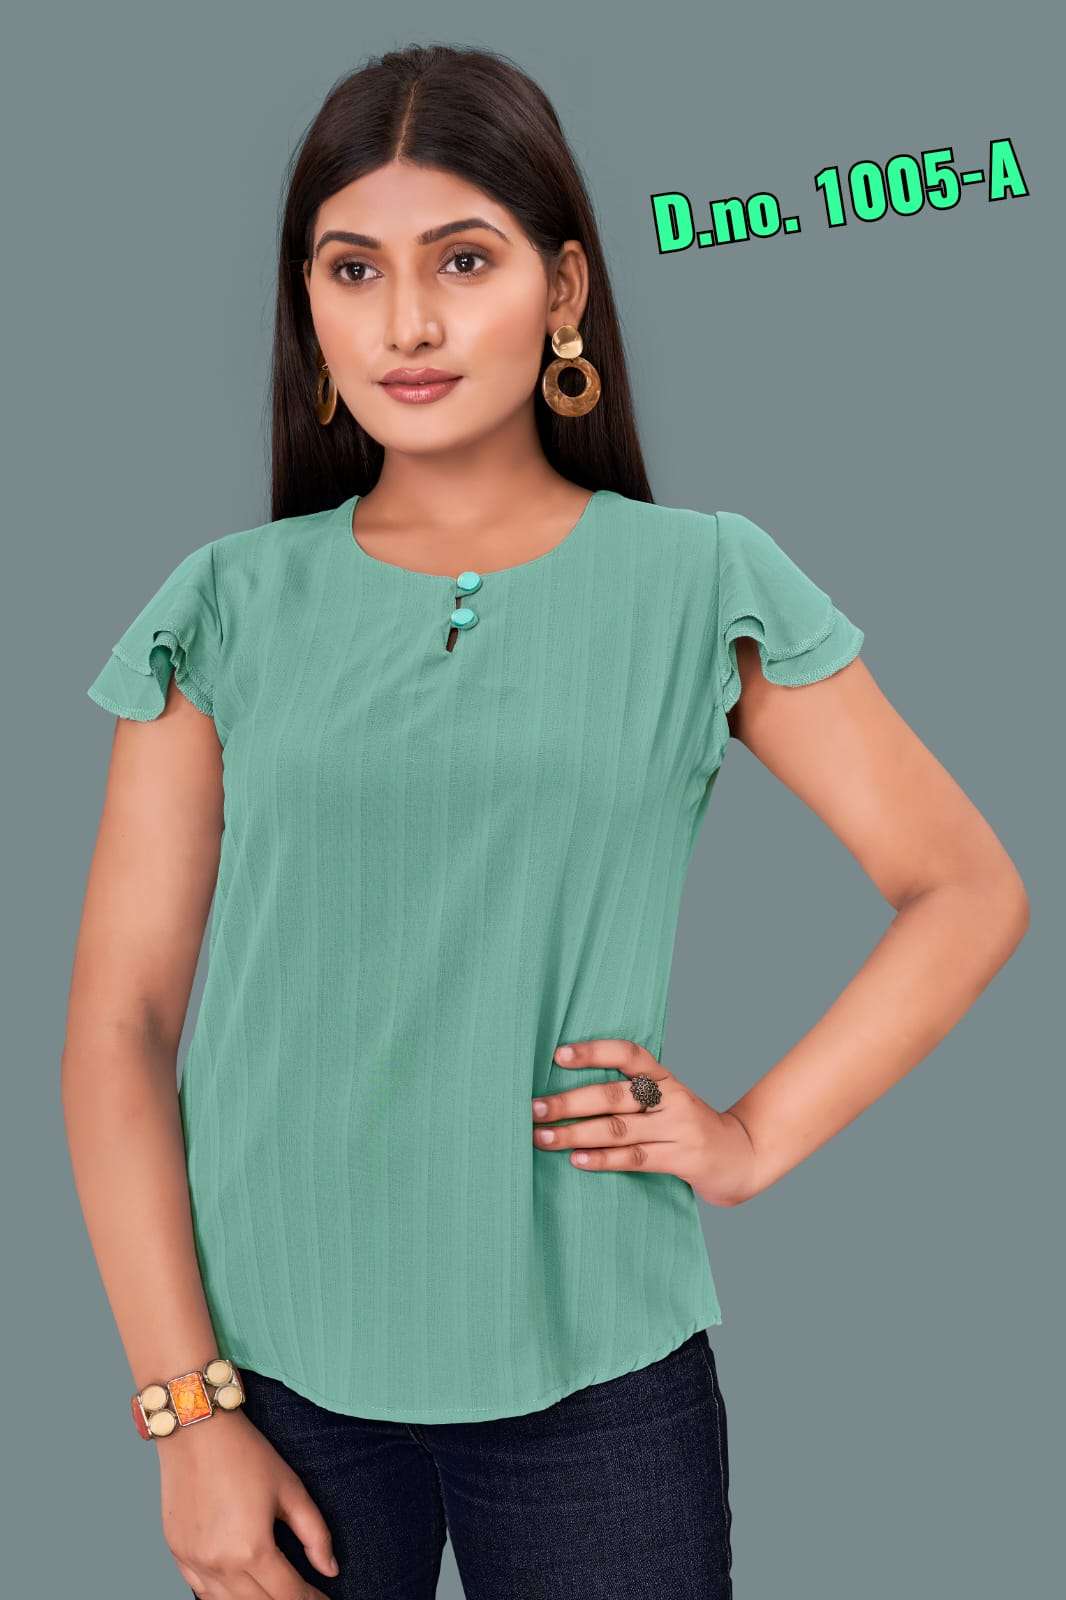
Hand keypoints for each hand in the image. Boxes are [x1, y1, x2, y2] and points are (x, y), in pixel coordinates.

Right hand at [158, 1406, 339, 1597]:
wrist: (196, 1430)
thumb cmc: (245, 1454)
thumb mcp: (291, 1489)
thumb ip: (315, 1534)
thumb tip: (330, 1569)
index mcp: (252, 1549)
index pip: (288, 1595)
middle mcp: (220, 1564)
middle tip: (306, 1595)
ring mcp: (194, 1562)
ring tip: (277, 1593)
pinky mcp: (178, 1553)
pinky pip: (202, 1593)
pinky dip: (224, 1597)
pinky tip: (241, 1590)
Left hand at [533, 1038, 758, 1206]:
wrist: (740, 1156)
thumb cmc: (687, 1126)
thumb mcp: (667, 1100)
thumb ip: (630, 1093)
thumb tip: (568, 1091)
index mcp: (665, 1077)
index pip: (628, 1054)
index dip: (594, 1052)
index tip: (558, 1055)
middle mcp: (672, 1098)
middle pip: (613, 1096)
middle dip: (569, 1102)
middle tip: (533, 1108)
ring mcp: (678, 1128)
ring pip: (618, 1129)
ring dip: (575, 1133)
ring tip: (541, 1137)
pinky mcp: (681, 1158)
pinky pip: (635, 1158)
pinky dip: (602, 1159)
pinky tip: (576, 1160)